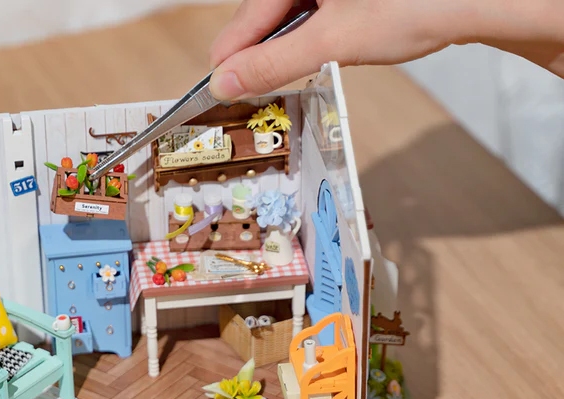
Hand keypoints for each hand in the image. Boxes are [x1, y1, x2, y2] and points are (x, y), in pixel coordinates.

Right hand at [209, 0, 563, 99]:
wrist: (478, 0)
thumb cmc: (412, 6)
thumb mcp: (332, 41)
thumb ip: (273, 63)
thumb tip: (225, 83)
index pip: (247, 16)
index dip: (231, 58)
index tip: (215, 91)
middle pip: (266, 14)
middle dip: (258, 54)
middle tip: (247, 94)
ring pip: (292, 16)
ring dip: (285, 50)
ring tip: (281, 81)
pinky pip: (316, 13)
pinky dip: (311, 38)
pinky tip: (318, 56)